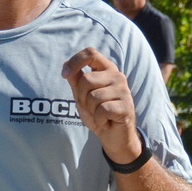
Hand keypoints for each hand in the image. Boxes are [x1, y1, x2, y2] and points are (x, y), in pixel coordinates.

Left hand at [62, 48, 139, 162]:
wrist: (114, 136)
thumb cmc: (98, 114)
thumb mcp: (82, 96)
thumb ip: (76, 81)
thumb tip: (66, 66)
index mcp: (106, 69)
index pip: (90, 53)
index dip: (75, 61)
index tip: (65, 74)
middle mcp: (117, 76)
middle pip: (86, 79)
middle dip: (81, 97)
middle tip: (90, 107)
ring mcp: (123, 90)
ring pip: (93, 97)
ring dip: (91, 111)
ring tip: (100, 115)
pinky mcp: (126, 106)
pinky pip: (102, 110)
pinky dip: (99, 120)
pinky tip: (106, 122)